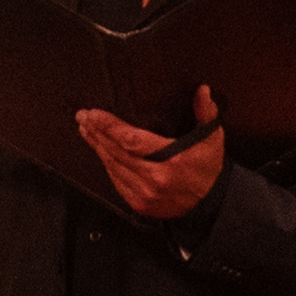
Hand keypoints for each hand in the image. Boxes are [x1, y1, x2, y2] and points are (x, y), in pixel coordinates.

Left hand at [76, 92, 225, 225]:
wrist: (210, 204)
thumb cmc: (208, 168)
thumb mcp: (212, 139)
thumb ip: (206, 114)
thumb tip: (203, 91)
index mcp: (173, 161)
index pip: (132, 141)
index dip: (110, 127)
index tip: (94, 114)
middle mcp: (156, 179)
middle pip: (117, 153)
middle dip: (97, 132)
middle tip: (83, 116)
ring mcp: (146, 194)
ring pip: (113, 167)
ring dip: (98, 147)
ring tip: (87, 129)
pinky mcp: (140, 204)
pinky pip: (116, 181)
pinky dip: (107, 164)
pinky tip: (100, 150)